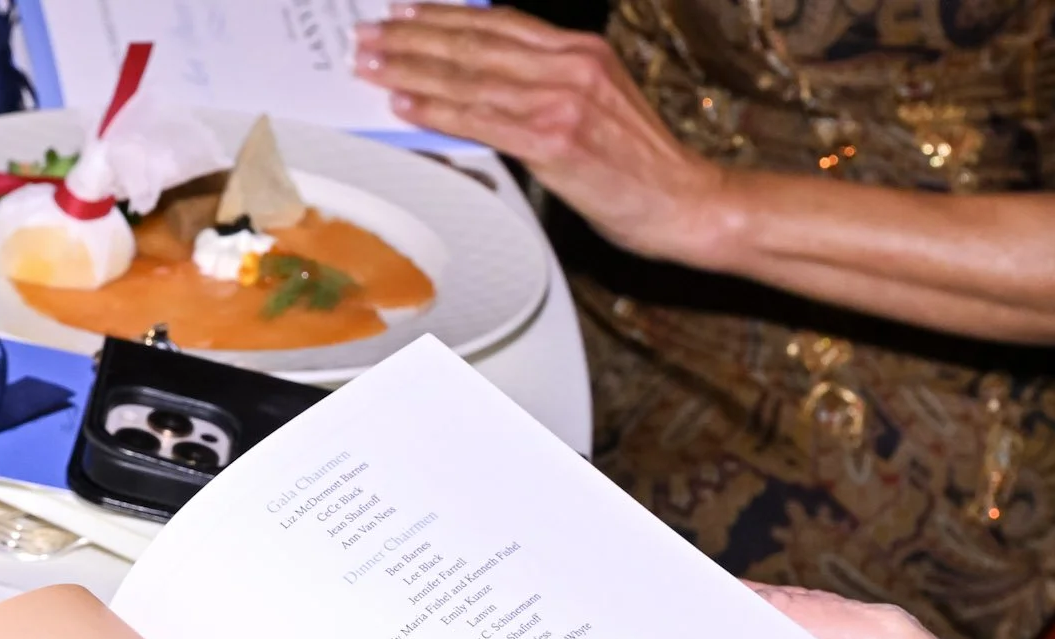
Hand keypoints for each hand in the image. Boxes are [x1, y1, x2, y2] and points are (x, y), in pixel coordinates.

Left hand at [354, 5, 728, 263]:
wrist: (684, 202)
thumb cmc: (640, 167)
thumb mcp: (595, 106)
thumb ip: (544, 89)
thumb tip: (486, 89)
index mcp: (582, 52)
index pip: (500, 22)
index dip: (447, 15)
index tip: (407, 13)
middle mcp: (571, 66)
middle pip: (476, 42)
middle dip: (414, 36)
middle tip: (370, 34)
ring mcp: (561, 101)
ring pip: (470, 75)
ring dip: (411, 68)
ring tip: (372, 65)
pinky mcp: (553, 141)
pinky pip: (480, 120)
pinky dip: (437, 109)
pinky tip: (405, 103)